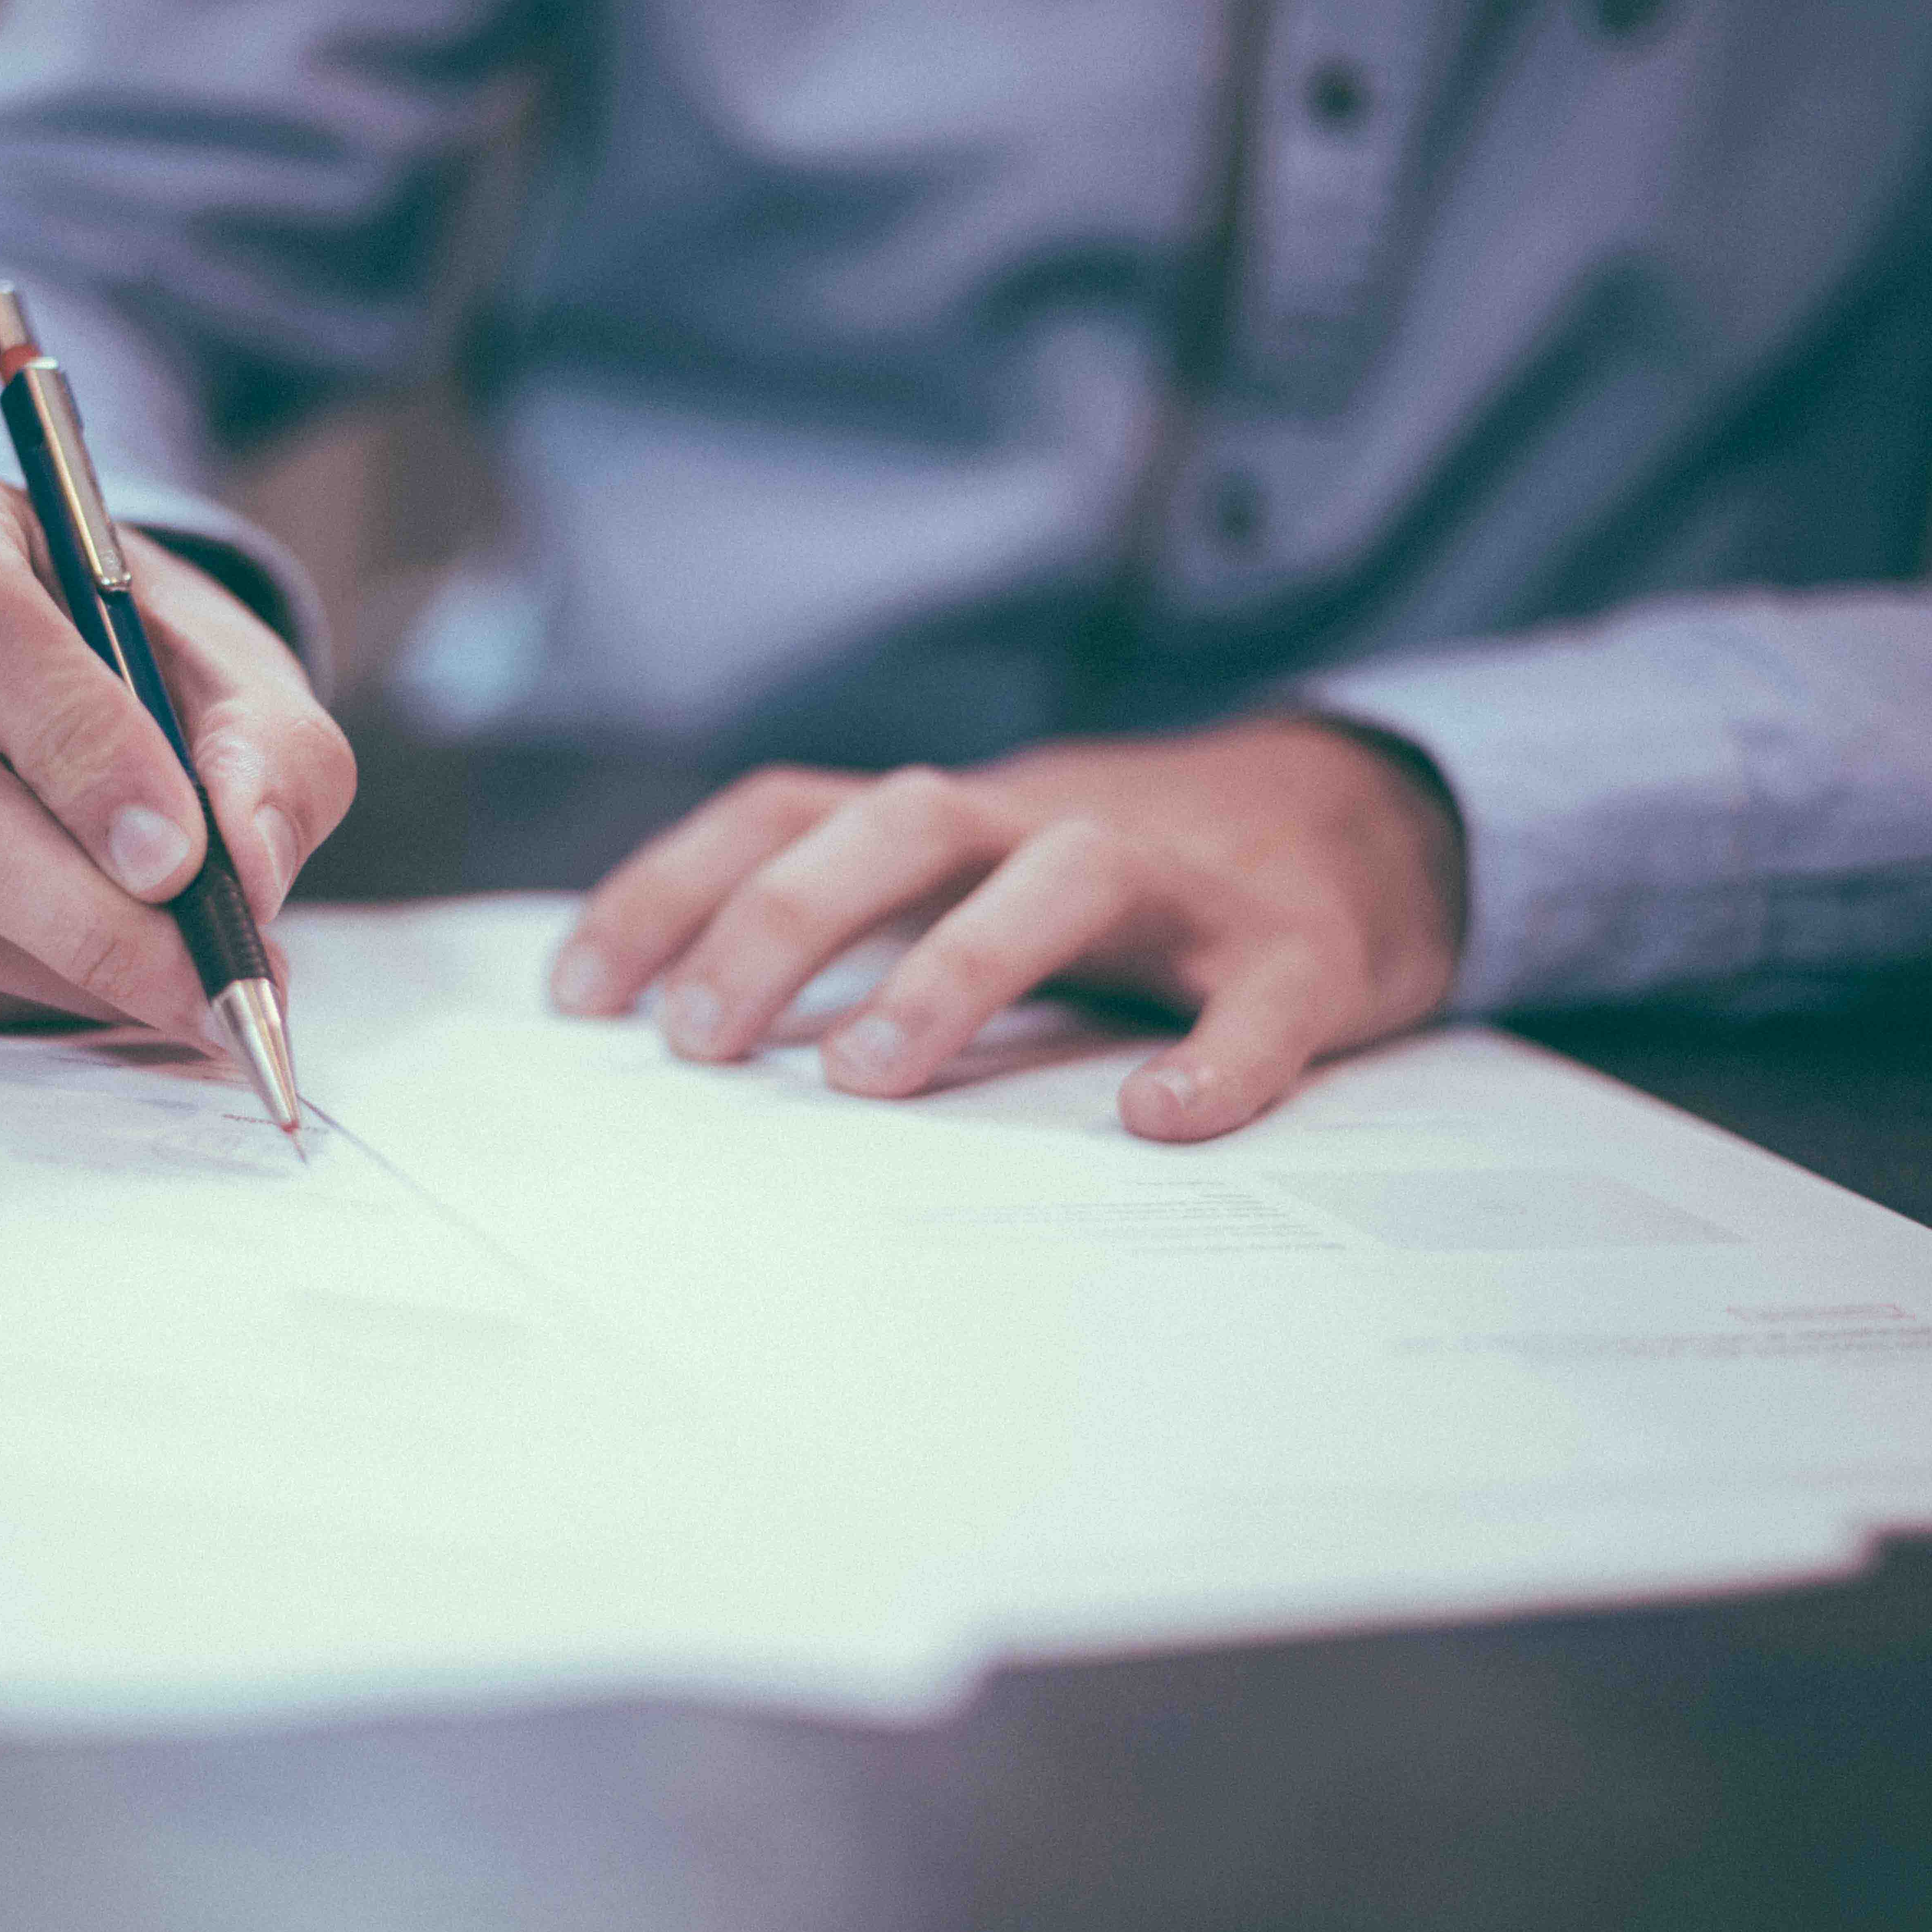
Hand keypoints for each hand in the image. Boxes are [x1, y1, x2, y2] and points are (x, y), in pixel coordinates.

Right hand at [0, 453, 353, 1036]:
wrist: (44, 686)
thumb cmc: (138, 664)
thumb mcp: (239, 676)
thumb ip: (269, 758)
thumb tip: (248, 869)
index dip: (80, 753)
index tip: (179, 860)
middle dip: (88, 916)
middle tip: (207, 983)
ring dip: (61, 970)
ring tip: (176, 989)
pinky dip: (0, 995)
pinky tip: (83, 979)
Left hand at [549, 719, 1465, 1139]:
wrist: (1352, 829)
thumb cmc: (1110, 894)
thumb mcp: (966, 884)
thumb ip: (851, 932)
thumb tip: (679, 1038)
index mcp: (953, 821)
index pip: (785, 811)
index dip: (673, 886)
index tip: (578, 996)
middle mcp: (1046, 824)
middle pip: (901, 821)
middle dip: (785, 919)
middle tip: (699, 1042)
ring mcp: (1179, 884)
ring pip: (1062, 875)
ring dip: (955, 965)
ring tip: (868, 1076)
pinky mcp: (1296, 952)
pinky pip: (1258, 999)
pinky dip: (1217, 1056)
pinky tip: (1160, 1119)